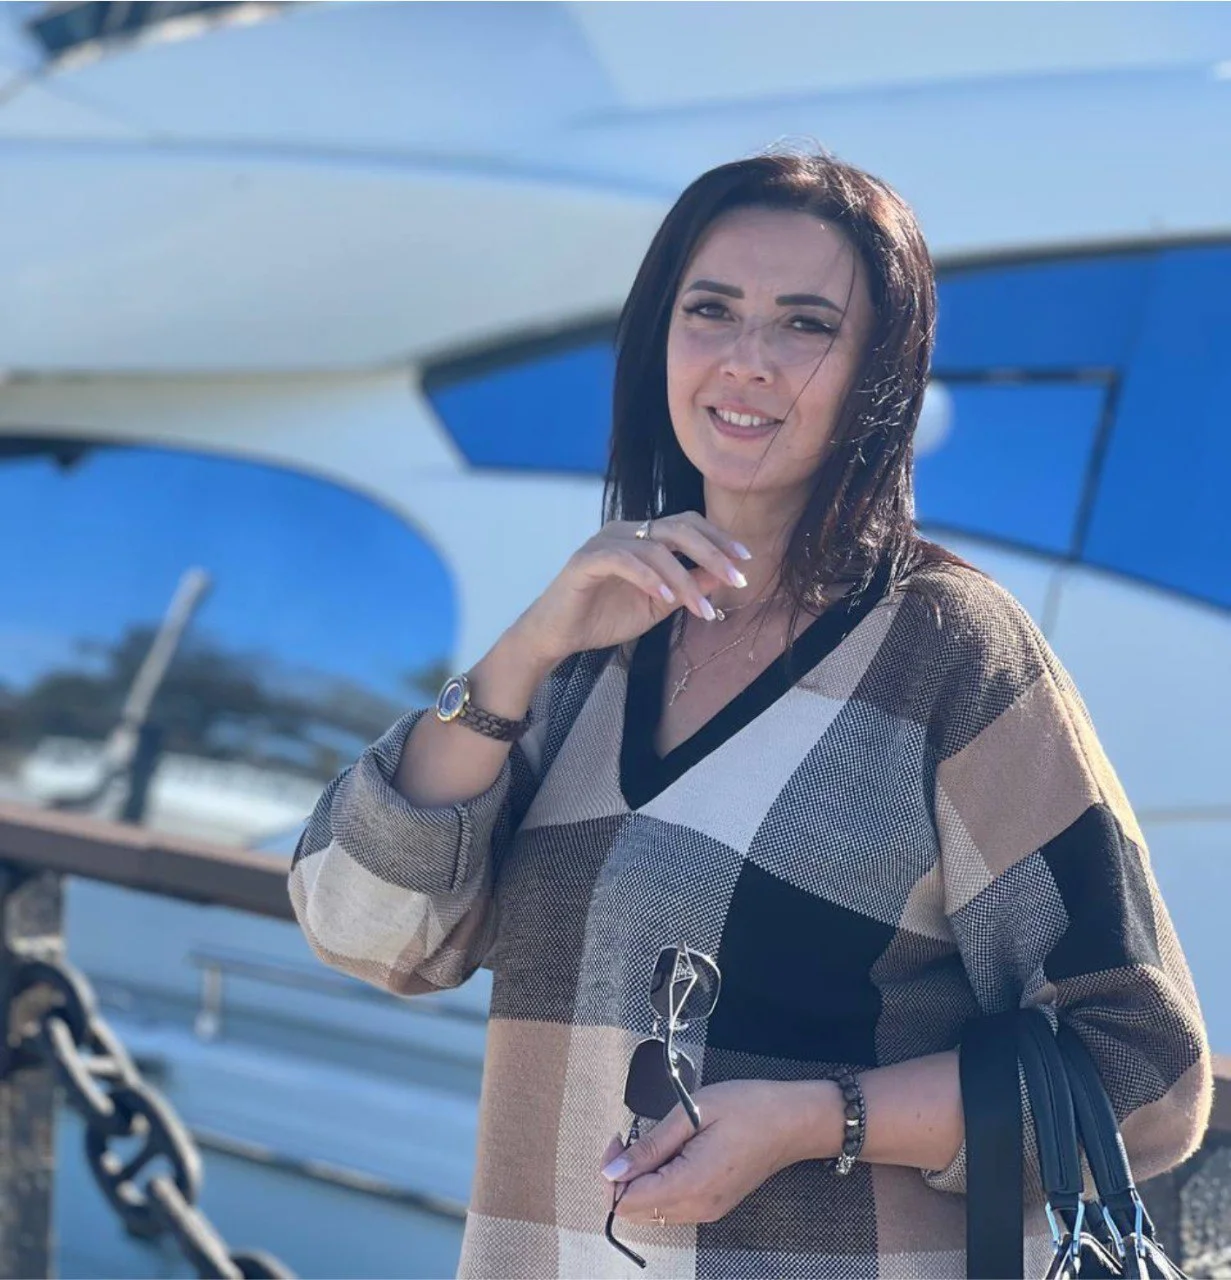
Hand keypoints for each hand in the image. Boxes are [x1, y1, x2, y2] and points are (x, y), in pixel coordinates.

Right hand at [512, 512, 752, 663]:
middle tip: (738, 578)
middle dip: (713, 553)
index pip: (687, 525)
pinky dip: (649, 577)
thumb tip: (723, 578)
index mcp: (642, 537)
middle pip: (678, 528)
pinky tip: (666, 596)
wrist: (558, 636)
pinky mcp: (586, 560)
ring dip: (685, 579)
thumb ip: (687, 588)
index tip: (745, 561)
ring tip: (701, 608)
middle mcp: (625, 531)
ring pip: (656, 548)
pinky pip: (624, 560)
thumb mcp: (657, 605)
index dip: (718, 538)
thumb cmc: (603, 618)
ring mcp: (604, 543)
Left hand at [601, 1079, 837, 1226]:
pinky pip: (671, 1207)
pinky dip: (659, 1185)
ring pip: (651, 1212)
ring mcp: (706, 1211)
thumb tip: (613, 1169)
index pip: (626, 1202)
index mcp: (690, 1185)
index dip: (612, 1171)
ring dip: (640, 1181)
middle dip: (623, 1177)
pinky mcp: (713, 1206)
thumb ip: (650, 1145)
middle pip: (635, 1212)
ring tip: (656, 1142)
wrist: (793, 1121)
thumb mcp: (693, 1113)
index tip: (620, 1138)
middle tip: (633, 1137)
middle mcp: (697, 1208)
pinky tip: (671, 1155)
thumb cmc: (748, 1107)